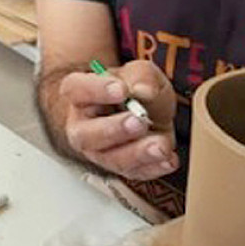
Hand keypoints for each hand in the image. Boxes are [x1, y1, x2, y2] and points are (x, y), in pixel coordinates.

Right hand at [58, 60, 178, 180]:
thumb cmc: (137, 92)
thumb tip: (144, 90)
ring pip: (111, 159)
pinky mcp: (124, 168)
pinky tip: (168, 159)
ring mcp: (101, 152)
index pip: (76, 90)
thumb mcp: (142, 72)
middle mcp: (84, 127)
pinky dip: (154, 167)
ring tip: (161, 145)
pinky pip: (135, 172)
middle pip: (86, 134)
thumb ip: (142, 75)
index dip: (95, 91)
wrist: (151, 113)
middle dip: (114, 130)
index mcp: (80, 96)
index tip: (121, 90)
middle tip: (138, 122)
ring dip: (138, 153)